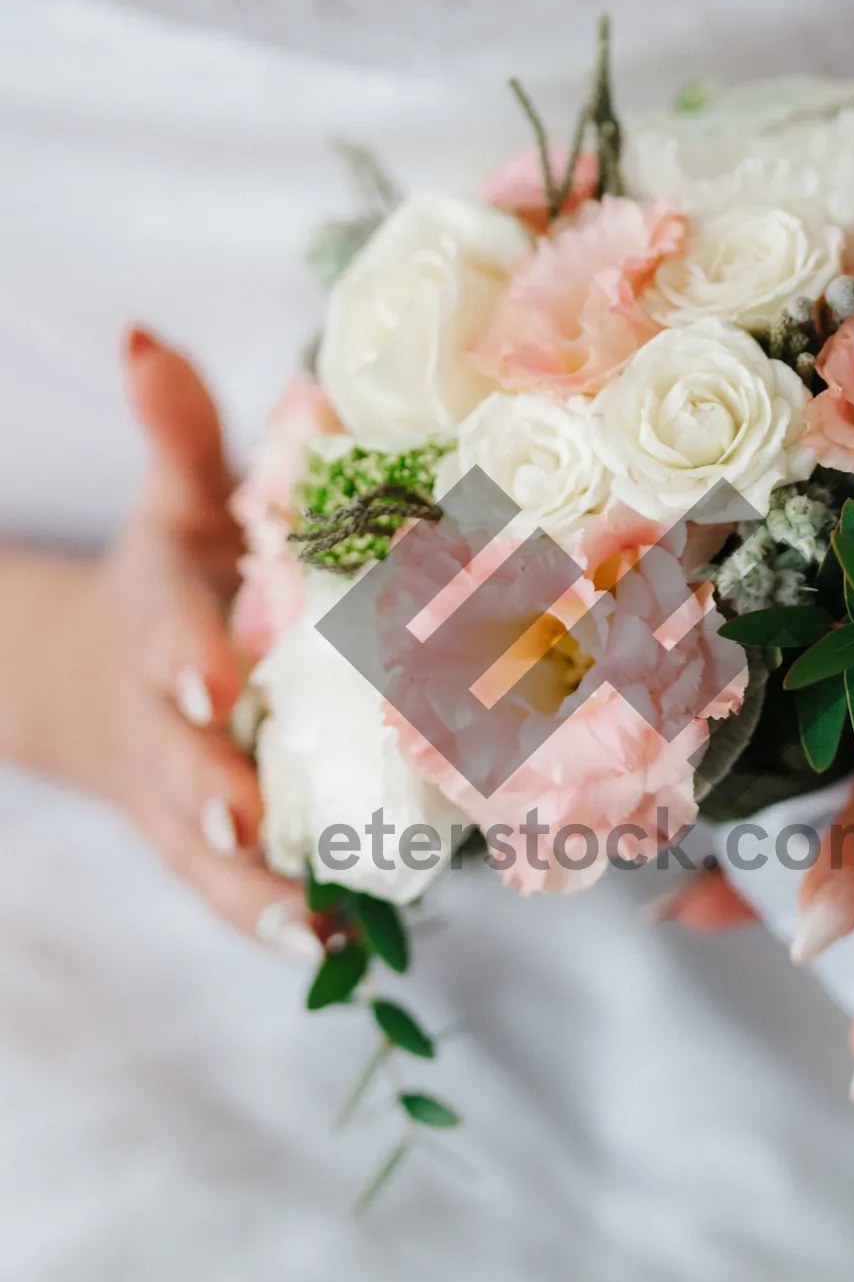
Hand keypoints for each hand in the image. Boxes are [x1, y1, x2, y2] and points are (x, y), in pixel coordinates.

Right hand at [45, 330, 309, 950]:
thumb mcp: (169, 503)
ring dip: (250, 888)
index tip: (217, 680)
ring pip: (204, 853)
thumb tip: (143, 333)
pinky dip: (270, 924)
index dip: (189, 661)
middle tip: (249, 817)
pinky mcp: (201, 848)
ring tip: (309, 925)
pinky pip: (229, 895)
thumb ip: (176, 430)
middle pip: (181, 764)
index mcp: (163, 626)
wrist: (95, 681)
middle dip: (212, 790)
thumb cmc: (167, 581)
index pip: (170, 643)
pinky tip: (330, 948)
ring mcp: (178, 796)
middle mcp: (165, 723)